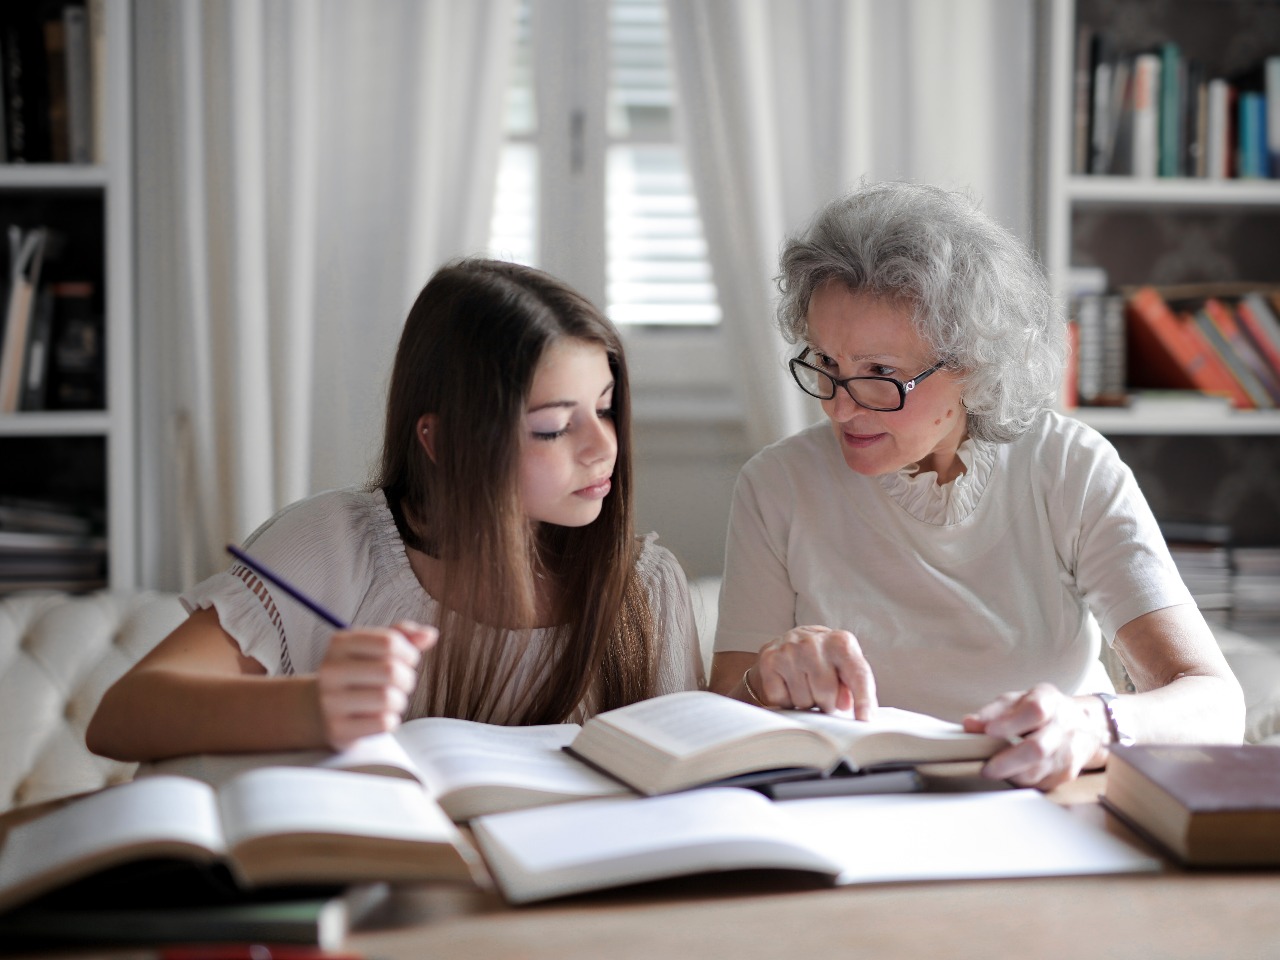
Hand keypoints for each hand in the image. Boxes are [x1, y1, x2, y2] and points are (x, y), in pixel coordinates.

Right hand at [315, 620, 435, 748]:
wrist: (319, 709)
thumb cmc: (357, 674)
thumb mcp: (373, 648)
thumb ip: (403, 636)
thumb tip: (430, 634)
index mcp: (340, 643)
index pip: (389, 642)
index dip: (409, 652)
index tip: (407, 660)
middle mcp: (331, 670)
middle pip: (391, 671)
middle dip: (406, 678)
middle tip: (401, 683)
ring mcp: (331, 701)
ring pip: (388, 699)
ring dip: (399, 701)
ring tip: (390, 700)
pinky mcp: (338, 729)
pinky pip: (383, 723)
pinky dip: (390, 721)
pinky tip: (378, 716)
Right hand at [750, 625, 877, 718]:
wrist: (790, 642)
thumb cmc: (825, 661)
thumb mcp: (844, 668)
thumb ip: (852, 686)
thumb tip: (845, 705)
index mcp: (841, 642)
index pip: (858, 675)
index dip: (864, 699)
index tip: (865, 720)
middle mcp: (814, 642)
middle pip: (827, 694)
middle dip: (827, 703)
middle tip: (823, 694)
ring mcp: (789, 650)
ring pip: (803, 701)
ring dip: (806, 702)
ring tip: (805, 686)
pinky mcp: (769, 661)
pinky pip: (781, 700)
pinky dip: (786, 700)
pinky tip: (789, 685)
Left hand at [963, 683, 1106, 789]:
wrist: (1084, 726)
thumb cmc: (1041, 711)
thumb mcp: (1017, 701)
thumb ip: (993, 712)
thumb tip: (970, 724)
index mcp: (1050, 702)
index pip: (1034, 711)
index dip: (1010, 723)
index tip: (989, 731)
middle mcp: (1064, 727)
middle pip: (1037, 748)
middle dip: (1008, 761)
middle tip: (986, 767)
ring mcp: (1069, 752)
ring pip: (1039, 771)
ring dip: (1012, 775)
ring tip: (993, 771)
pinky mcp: (1068, 773)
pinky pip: (1041, 783)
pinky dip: (1022, 782)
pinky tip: (1011, 774)